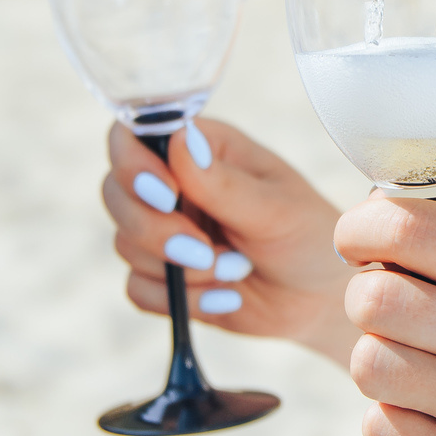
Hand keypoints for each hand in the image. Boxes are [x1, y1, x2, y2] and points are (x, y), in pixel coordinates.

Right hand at [102, 118, 355, 359]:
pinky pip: (138, 288)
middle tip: (205, 251)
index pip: (132, 135)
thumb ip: (223, 182)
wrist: (319, 298)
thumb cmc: (307, 236)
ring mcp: (163, 229)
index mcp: (199, 148)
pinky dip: (180, 300)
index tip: (168, 196)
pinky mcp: (163, 276)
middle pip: (116, 193)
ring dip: (181, 269)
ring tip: (237, 270)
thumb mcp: (275, 209)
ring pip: (125, 244)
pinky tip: (226, 297)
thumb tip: (178, 139)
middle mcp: (173, 184)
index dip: (133, 164)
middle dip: (156, 231)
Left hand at [336, 197, 435, 435]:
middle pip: (373, 300)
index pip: (409, 230)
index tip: (361, 239)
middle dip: (369, 297)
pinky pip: (378, 431)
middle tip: (396, 309)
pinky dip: (393, 420)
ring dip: (380, 360)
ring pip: (367, 365)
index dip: (363, 228)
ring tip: (420, 364)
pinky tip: (432, 413)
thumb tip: (369, 234)